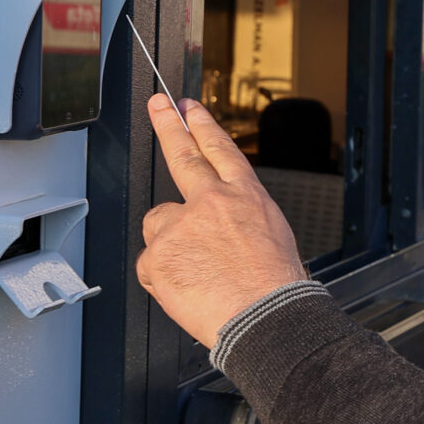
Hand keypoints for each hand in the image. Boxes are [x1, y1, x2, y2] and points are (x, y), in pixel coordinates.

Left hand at [136, 95, 309, 349]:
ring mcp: (182, 225)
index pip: (219, 149)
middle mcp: (212, 201)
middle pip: (182, 155)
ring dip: (170, 245)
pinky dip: (163, 277)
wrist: (264, 319)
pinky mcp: (158, 253)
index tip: (188, 108)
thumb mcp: (270, 234)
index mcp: (245, 196)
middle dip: (169, 125)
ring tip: (197, 272)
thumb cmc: (272, 288)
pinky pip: (150, 262)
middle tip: (158, 105)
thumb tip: (213, 218)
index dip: (202, 125)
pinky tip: (186, 287)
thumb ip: (235, 215)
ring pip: (159, 225)